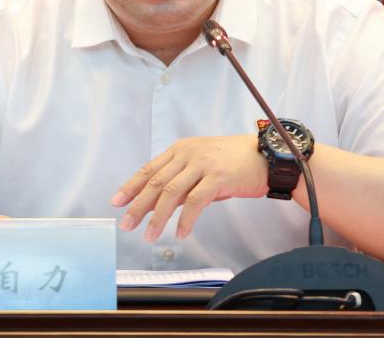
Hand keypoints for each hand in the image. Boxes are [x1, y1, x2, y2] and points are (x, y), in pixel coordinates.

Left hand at [111, 135, 268, 241]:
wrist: (266, 155)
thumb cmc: (235, 161)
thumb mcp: (202, 166)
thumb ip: (182, 182)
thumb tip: (161, 203)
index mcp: (181, 149)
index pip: (149, 169)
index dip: (131, 186)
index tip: (117, 202)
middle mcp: (188, 154)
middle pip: (156, 182)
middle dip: (138, 206)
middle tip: (127, 224)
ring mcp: (202, 164)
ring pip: (171, 193)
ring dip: (158, 217)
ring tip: (150, 235)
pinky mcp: (218, 177)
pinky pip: (196, 201)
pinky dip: (186, 219)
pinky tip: (181, 232)